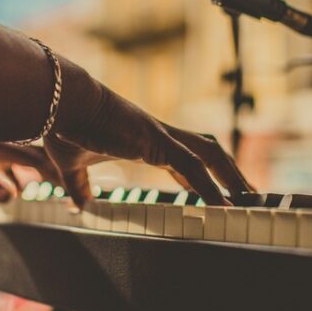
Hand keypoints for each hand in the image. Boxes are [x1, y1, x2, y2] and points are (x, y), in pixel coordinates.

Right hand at [46, 57, 253, 206]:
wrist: (61, 105)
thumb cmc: (68, 130)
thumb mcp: (73, 167)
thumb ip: (80, 187)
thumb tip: (78, 205)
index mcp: (148, 143)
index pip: (187, 161)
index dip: (206, 177)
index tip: (220, 193)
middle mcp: (161, 136)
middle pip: (208, 152)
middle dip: (230, 173)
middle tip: (249, 193)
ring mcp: (161, 135)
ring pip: (209, 154)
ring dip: (231, 176)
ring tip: (250, 198)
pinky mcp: (155, 138)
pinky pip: (191, 165)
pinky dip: (209, 186)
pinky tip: (222, 205)